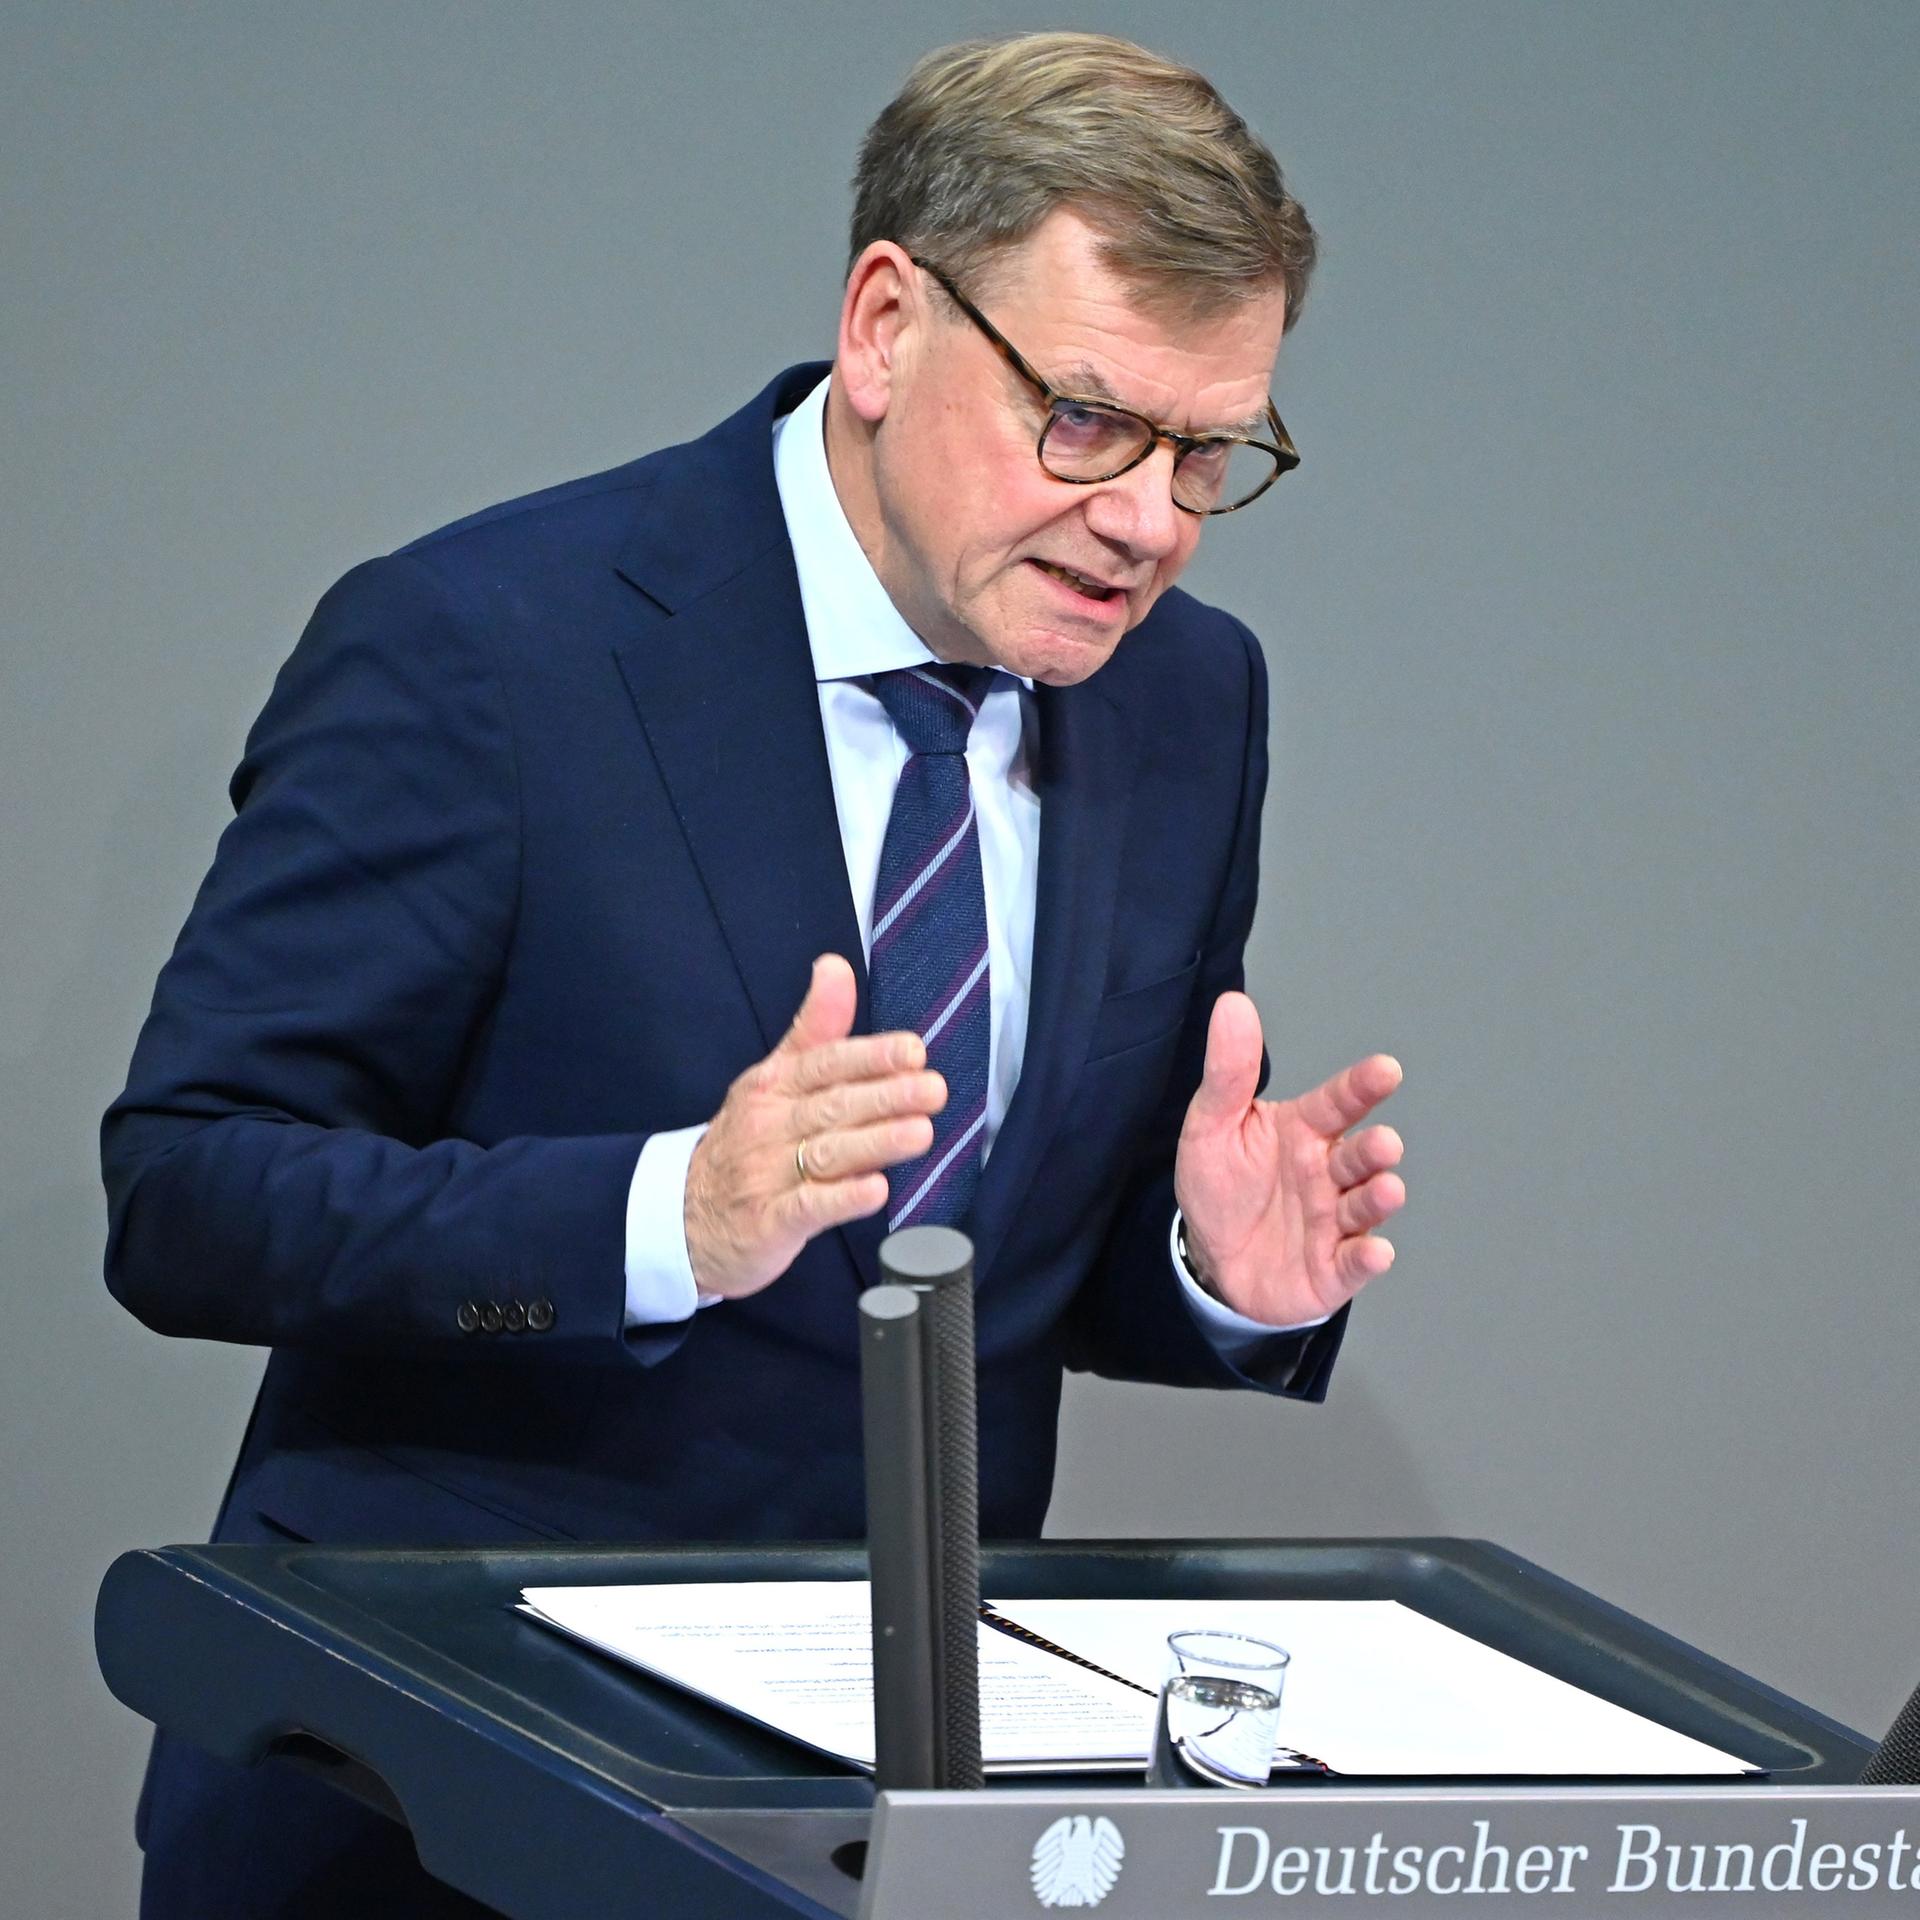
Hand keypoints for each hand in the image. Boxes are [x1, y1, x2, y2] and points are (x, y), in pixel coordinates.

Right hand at [684, 954, 946, 1299]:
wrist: (685, 1219)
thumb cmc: (746, 1143)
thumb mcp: (773, 1079)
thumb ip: (814, 1028)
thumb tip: (836, 965)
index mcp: (772, 1086)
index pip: (825, 1064)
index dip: (870, 1057)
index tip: (914, 1051)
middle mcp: (769, 1126)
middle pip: (833, 1106)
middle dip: (886, 1096)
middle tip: (934, 1090)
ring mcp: (766, 1175)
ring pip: (827, 1154)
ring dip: (877, 1142)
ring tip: (921, 1132)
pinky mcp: (769, 1223)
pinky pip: (808, 1207)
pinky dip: (842, 1198)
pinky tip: (876, 1190)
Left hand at [1174, 991, 1404, 1326]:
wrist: (1212, 1260)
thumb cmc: (1221, 1186)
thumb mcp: (1211, 1125)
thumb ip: (1228, 1071)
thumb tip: (1232, 1004)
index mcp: (1304, 1131)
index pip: (1337, 1103)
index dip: (1362, 1087)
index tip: (1386, 1070)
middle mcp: (1328, 1173)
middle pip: (1358, 1156)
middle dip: (1374, 1150)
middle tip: (1383, 1143)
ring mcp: (1334, 1222)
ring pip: (1363, 1206)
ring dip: (1378, 1198)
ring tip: (1386, 1189)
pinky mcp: (1331, 1269)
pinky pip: (1353, 1263)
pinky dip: (1367, 1258)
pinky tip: (1376, 1251)